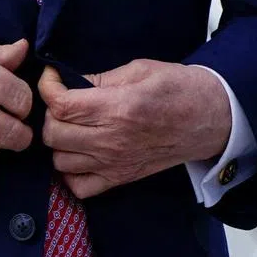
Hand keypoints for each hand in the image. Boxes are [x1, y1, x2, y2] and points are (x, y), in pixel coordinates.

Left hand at [39, 60, 231, 198]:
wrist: (209, 118)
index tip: (52, 75)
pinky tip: (79, 151)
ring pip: (60, 161)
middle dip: (48, 112)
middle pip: (53, 134)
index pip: (61, 105)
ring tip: (70, 123)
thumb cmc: (177, 88)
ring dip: (58, 141)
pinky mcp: (121, 179)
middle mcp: (112, 141)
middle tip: (62, 98)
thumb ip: (100, 78)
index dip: (47, 86)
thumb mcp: (138, 69)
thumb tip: (70, 82)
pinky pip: (79, 187)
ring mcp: (115, 165)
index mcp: (117, 108)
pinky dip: (71, 171)